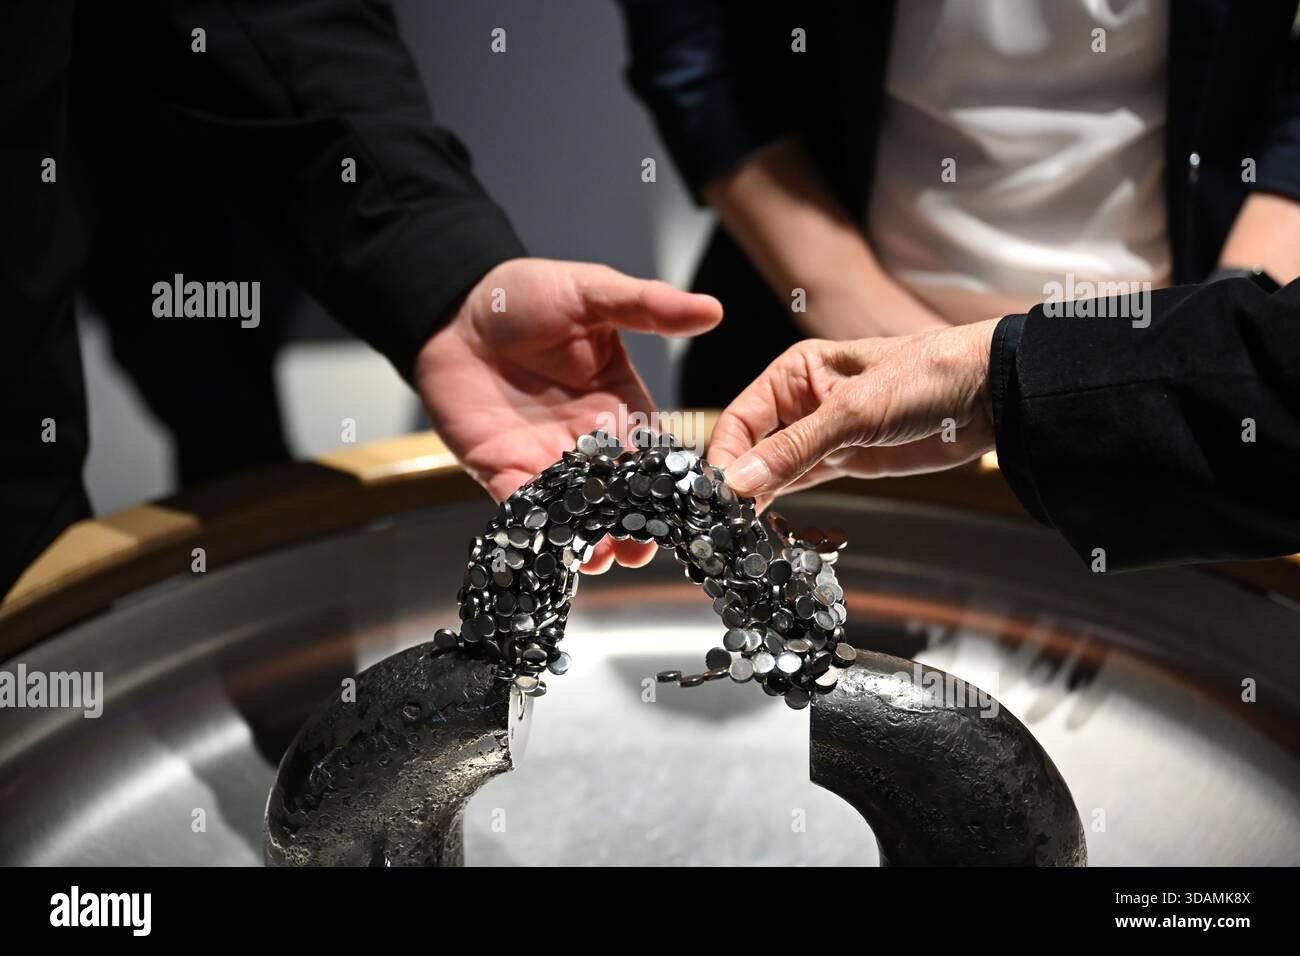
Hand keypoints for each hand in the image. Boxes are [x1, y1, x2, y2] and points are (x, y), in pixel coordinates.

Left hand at [415, 257, 721, 571]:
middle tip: (641, 550)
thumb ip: (647, 306)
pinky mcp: (500, 469)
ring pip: (575, 509)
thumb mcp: (592, 293)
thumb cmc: (524, 293)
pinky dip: (538, 528)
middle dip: (630, 524)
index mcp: (618, 402)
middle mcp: (586, 438)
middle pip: (617, 493)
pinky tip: (551, 548)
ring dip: (588, 537)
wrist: (452, 306)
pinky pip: (523, 506)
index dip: (667, 481)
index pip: (651, 450)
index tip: (684, 509)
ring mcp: (543, 457)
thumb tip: (712, 309)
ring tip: (600, 559)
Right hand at [707, 320, 998, 506]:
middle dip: (737, 482)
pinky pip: (801, 483)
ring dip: (758, 497)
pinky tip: (767, 524)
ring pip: (773, 469)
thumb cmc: (928, 376)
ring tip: (738, 530)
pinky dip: (784, 504)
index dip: (724, 458)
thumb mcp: (853, 412)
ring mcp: (822, 434)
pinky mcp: (844, 461)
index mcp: (795, 372)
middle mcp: (801, 401)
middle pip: (751, 447)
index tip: (715, 494)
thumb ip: (794, 449)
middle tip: (721, 521)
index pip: (740, 419)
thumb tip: (739, 481)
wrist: (991, 395)